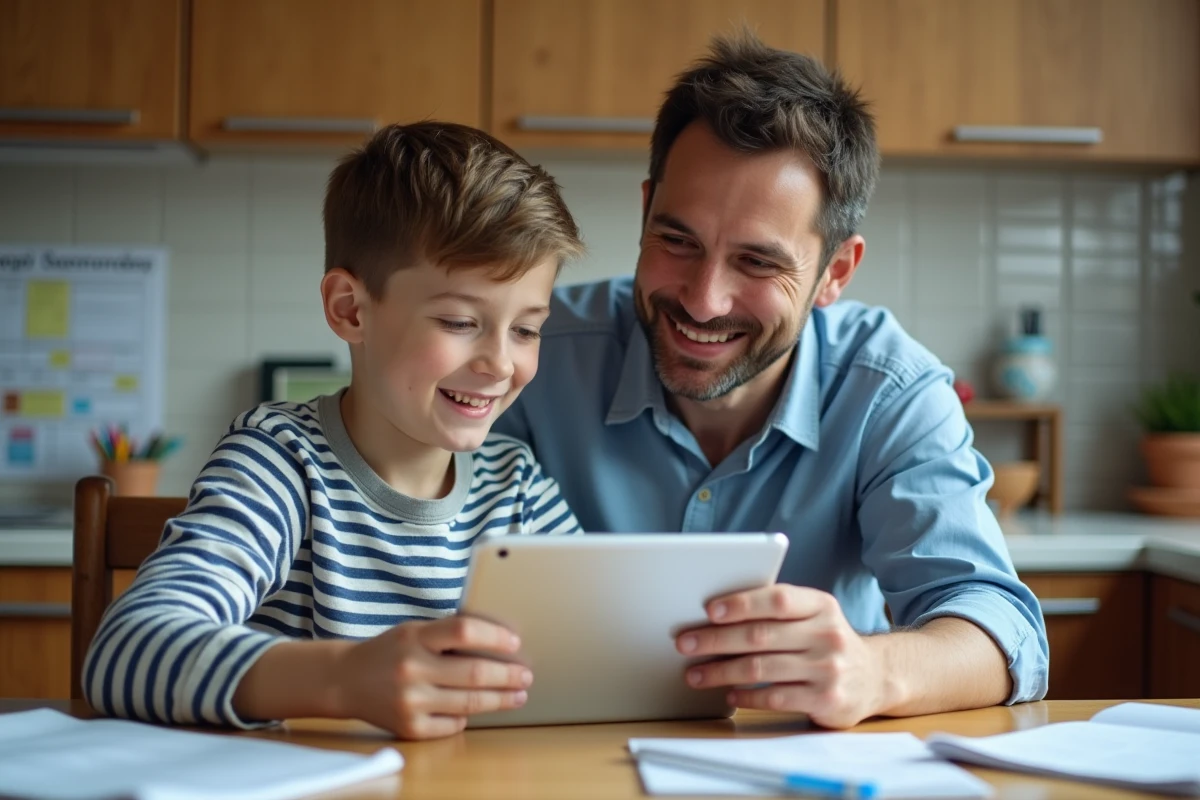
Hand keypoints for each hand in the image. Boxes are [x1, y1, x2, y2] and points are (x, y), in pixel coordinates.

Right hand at [335, 614, 531, 738]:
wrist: (345, 680)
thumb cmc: (390, 651)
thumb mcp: (414, 631)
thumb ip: (448, 634)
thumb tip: (499, 643)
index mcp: (415, 637)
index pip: (465, 630)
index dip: (496, 636)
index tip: (516, 642)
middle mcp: (412, 669)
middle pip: (475, 672)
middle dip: (509, 675)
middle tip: (526, 676)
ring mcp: (410, 701)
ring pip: (470, 702)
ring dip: (500, 699)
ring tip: (517, 695)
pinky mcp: (409, 727)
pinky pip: (452, 724)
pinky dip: (466, 716)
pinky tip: (476, 709)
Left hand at [675, 585, 886, 727]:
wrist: (875, 677)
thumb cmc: (827, 642)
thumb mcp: (815, 616)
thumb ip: (779, 612)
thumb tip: (716, 614)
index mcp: (821, 606)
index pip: (778, 599)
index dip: (742, 603)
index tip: (709, 610)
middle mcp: (828, 635)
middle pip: (761, 635)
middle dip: (716, 640)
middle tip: (686, 643)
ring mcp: (829, 669)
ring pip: (762, 668)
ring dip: (721, 671)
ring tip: (695, 674)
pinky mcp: (826, 701)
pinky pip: (775, 697)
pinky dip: (746, 696)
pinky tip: (728, 693)